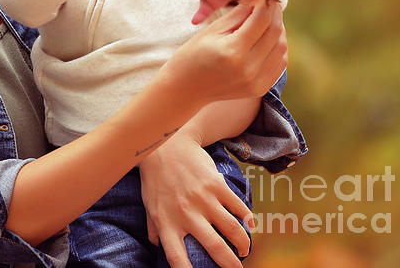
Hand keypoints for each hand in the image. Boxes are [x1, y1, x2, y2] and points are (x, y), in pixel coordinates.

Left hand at [139, 134, 253, 267]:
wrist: (166, 144)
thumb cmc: (155, 177)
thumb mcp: (149, 204)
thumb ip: (154, 227)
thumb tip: (155, 246)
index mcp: (166, 222)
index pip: (176, 257)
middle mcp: (186, 214)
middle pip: (215, 248)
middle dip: (231, 265)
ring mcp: (204, 199)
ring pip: (232, 230)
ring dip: (243, 244)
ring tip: (244, 250)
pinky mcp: (217, 185)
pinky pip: (238, 207)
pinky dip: (248, 220)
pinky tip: (250, 226)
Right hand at [163, 0, 286, 102]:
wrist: (186, 88)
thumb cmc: (193, 54)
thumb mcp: (212, 30)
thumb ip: (239, 14)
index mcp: (233, 50)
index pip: (261, 19)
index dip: (267, 2)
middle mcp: (248, 67)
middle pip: (275, 33)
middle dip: (275, 13)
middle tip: (271, 2)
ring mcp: (256, 80)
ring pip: (281, 48)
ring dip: (279, 30)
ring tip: (269, 20)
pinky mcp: (260, 88)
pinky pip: (280, 64)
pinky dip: (278, 48)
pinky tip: (269, 39)